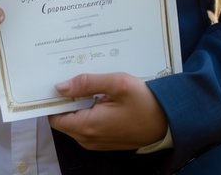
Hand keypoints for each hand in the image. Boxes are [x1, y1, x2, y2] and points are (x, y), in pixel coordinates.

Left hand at [48, 72, 168, 150]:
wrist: (168, 122)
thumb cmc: (145, 102)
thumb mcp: (117, 84)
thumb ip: (87, 83)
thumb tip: (60, 87)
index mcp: (88, 126)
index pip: (54, 117)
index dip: (52, 100)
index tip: (55, 81)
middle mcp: (89, 139)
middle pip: (63, 119)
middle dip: (65, 100)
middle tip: (72, 77)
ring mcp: (97, 142)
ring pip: (74, 122)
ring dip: (77, 105)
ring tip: (87, 84)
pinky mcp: (104, 140)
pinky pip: (87, 126)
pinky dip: (87, 111)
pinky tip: (98, 95)